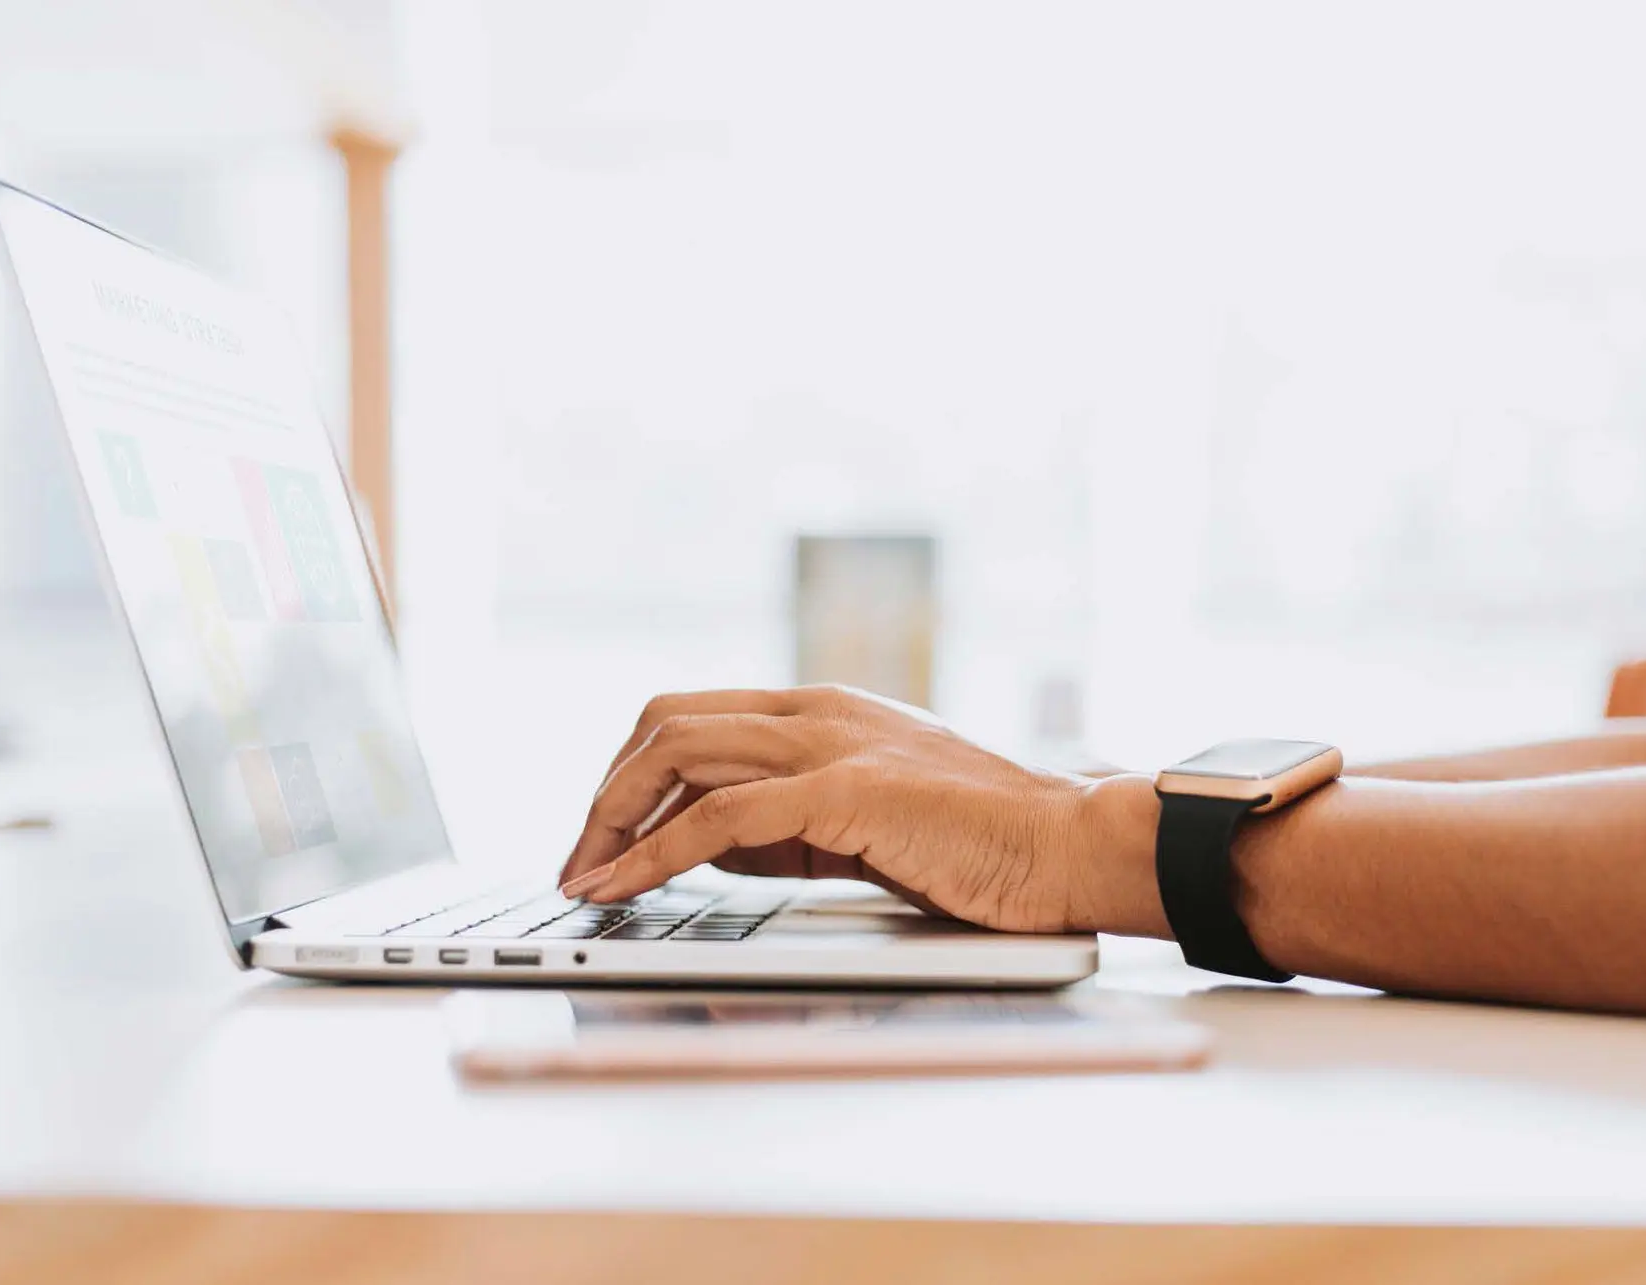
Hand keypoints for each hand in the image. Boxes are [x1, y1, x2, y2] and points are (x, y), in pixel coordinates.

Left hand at [557, 685, 1167, 935]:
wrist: (1067, 845)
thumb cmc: (981, 843)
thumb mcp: (864, 820)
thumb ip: (786, 821)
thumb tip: (703, 844)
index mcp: (822, 708)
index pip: (690, 717)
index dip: (629, 775)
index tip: (600, 838)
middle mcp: (816, 709)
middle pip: (664, 722)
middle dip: (604, 795)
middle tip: (578, 864)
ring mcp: (831, 742)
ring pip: (676, 753)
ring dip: (611, 820)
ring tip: (584, 881)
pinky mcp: (846, 791)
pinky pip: (719, 818)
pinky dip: (654, 855)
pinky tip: (625, 888)